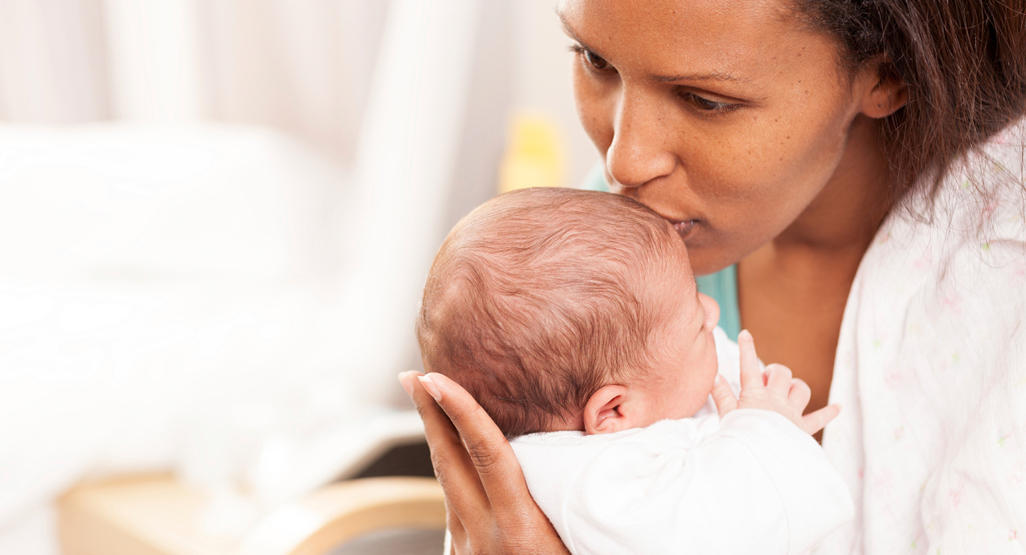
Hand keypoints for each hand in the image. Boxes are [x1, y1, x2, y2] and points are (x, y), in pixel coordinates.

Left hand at [398, 371, 568, 554]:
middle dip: (428, 413)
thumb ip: (569, 497)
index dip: (461, 411)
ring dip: (439, 441)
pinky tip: (457, 459)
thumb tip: (589, 441)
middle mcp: (484, 534)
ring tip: (433, 405)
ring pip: (449, 484)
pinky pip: (454, 508)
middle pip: (448, 462)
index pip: (486, 454)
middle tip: (413, 376)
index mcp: (519, 527)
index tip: (436, 379)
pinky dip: (455, 476)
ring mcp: (467, 548)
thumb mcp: (578, 542)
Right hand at [710, 329, 839, 434]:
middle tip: (766, 382)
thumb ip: (721, 395)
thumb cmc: (740, 438)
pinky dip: (829, 412)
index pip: (748, 367)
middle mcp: (775, 400)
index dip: (747, 348)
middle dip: (775, 372)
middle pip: (781, 373)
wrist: (760, 461)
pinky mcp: (802, 429)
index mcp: (754, 396)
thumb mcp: (726, 416)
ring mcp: (791, 413)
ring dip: (795, 387)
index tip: (746, 333)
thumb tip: (715, 375)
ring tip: (786, 393)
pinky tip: (839, 407)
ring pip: (801, 389)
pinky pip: (819, 418)